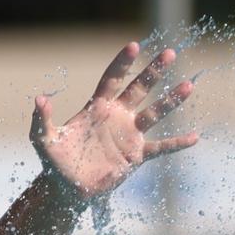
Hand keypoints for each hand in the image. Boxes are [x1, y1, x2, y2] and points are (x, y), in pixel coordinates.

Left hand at [31, 42, 198, 201]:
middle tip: (169, 53)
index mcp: (97, 108)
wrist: (67, 188)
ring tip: (188, 86)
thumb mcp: (44, 139)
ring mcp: (129, 135)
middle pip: (139, 89)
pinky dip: (176, 144)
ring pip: (154, 114)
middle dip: (153, 72)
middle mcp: (117, 117)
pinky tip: (195, 137)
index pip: (111, 80)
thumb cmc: (55, 161)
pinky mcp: (136, 155)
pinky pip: (160, 147)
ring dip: (170, 101)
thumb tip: (39, 99)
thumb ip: (42, 119)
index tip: (133, 46)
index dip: (122, 64)